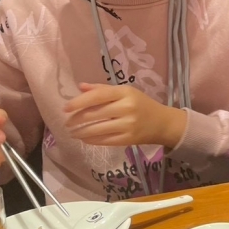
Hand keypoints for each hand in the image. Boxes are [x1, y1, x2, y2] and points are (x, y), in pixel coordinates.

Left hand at [64, 83, 186, 148]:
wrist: (163, 123)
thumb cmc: (142, 105)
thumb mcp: (126, 92)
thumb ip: (103, 89)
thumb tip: (80, 87)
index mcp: (125, 92)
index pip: (98, 96)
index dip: (79, 102)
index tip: (65, 108)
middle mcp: (127, 107)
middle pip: (94, 114)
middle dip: (76, 119)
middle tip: (67, 123)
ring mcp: (128, 125)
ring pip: (96, 129)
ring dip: (80, 132)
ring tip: (72, 132)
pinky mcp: (128, 139)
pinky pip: (104, 140)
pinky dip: (91, 140)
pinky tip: (84, 138)